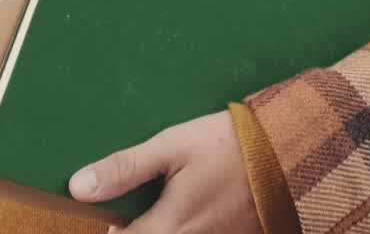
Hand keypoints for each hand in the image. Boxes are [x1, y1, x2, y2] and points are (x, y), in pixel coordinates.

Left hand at [69, 110, 263, 232]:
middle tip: (136, 203)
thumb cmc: (229, 145)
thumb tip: (78, 187)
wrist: (291, 152)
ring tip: (163, 201)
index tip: (101, 214)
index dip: (108, 229)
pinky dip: (184, 225)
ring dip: (160, 226)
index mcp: (169, 227)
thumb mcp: (174, 145)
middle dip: (136, 227)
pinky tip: (189, 206)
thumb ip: (126, 168)